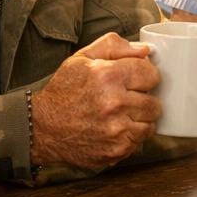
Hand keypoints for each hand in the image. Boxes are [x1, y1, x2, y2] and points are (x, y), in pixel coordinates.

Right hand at [30, 32, 160, 167]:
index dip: (143, 76)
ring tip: (120, 115)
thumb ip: (115, 46)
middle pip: (155, 103)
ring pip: (150, 124)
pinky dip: (130, 137)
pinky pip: (138, 142)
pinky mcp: (115, 150)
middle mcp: (115, 103)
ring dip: (139, 120)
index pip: (152, 74)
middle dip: (143, 100)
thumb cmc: (63, 91)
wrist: (42, 127)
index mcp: (109, 76)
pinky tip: (114, 129)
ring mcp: (116, 130)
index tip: (133, 81)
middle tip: (125, 100)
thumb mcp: (82, 58)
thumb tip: (145, 50)